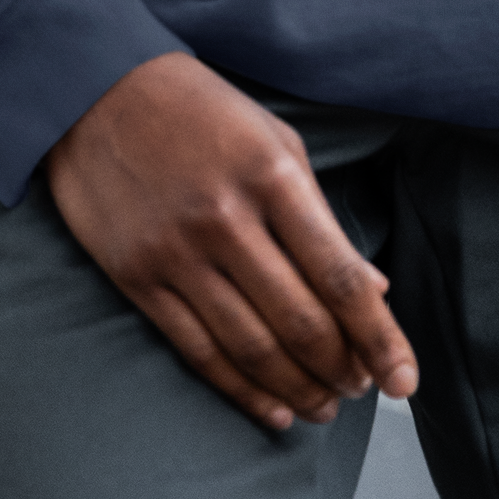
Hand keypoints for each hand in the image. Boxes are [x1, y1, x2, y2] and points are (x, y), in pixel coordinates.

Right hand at [45, 52, 419, 433]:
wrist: (93, 90)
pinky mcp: (136, 277)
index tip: (405, 380)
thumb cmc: (201, 111)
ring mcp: (176, 252)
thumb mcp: (275, 141)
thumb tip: (373, 290)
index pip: (341, 278)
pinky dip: (241, 390)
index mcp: (272, 176)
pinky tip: (273, 409)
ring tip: (327, 406)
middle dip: (343, 369)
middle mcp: (225, 218)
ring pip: (252, 348)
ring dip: (299, 389)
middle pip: (300, 323)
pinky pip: (198, 351)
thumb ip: (321, 217)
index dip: (380, 338)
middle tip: (363, 388)